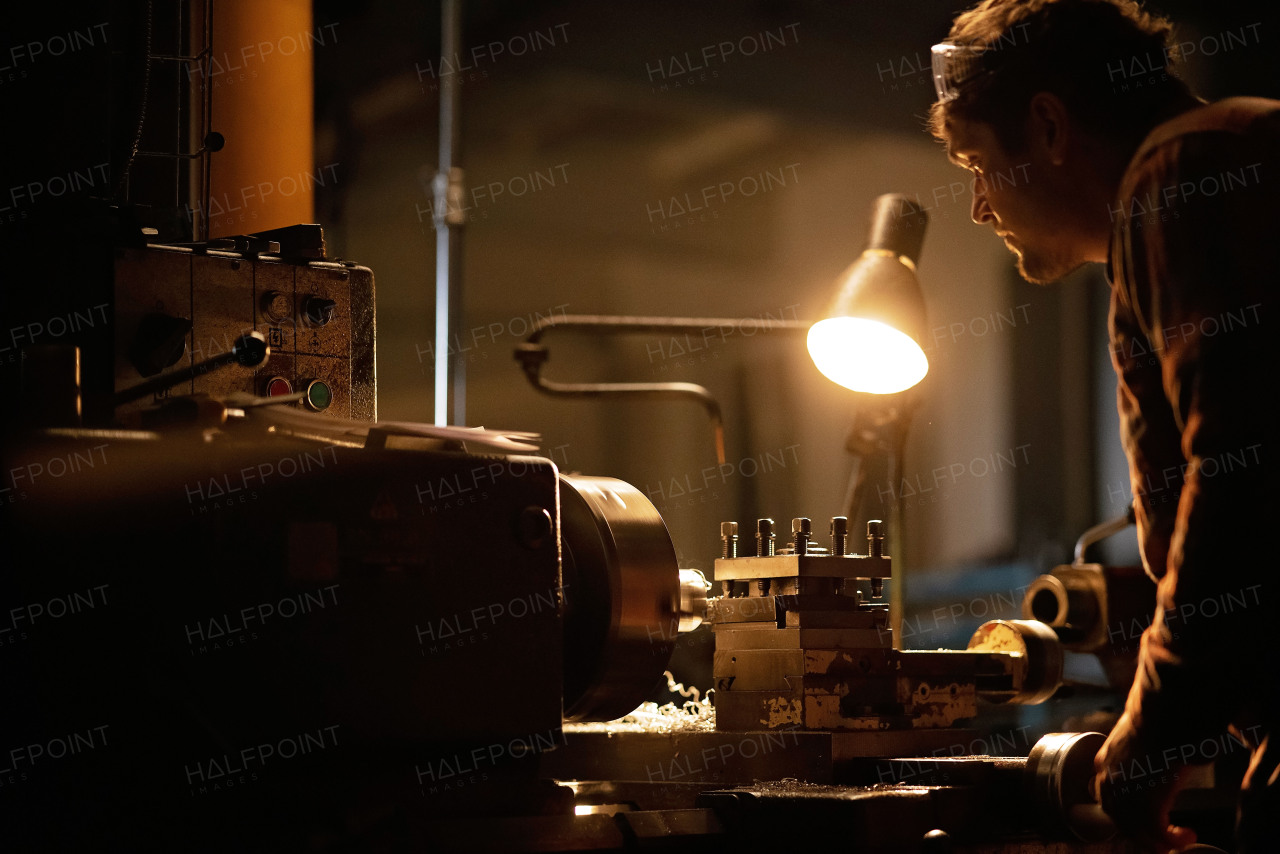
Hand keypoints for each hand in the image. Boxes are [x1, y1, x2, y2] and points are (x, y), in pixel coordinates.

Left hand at [1093, 712, 1197, 851]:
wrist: (1163, 716)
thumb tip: (1155, 759)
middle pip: (1118, 818)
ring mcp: (1127, 794)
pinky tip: (1187, 835)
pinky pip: (1159, 831)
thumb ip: (1137, 755)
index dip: (1123, 812)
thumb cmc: (1157, 720)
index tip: (1139, 820)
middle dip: (1139, 833)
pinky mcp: (1148, 803)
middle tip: (1158, 841)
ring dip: (1157, 840)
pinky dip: (1174, 839)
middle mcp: (1109, 780)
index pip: (1107, 797)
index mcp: (1105, 763)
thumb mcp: (1137, 738)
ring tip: (1175, 840)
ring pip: (1137, 830)